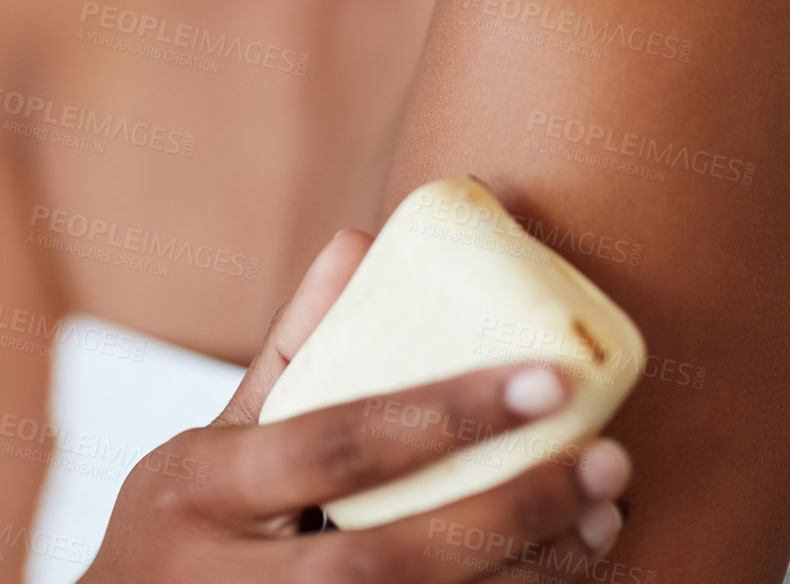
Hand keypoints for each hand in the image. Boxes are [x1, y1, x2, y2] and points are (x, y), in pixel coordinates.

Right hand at [81, 229, 633, 580]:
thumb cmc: (180, 537)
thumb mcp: (212, 444)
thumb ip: (292, 353)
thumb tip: (362, 240)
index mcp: (199, 488)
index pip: (337, 442)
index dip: (446, 412)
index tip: (549, 380)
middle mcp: (224, 581)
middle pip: (384, 558)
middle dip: (506, 513)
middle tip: (609, 462)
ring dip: (520, 577)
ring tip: (603, 523)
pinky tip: (554, 577)